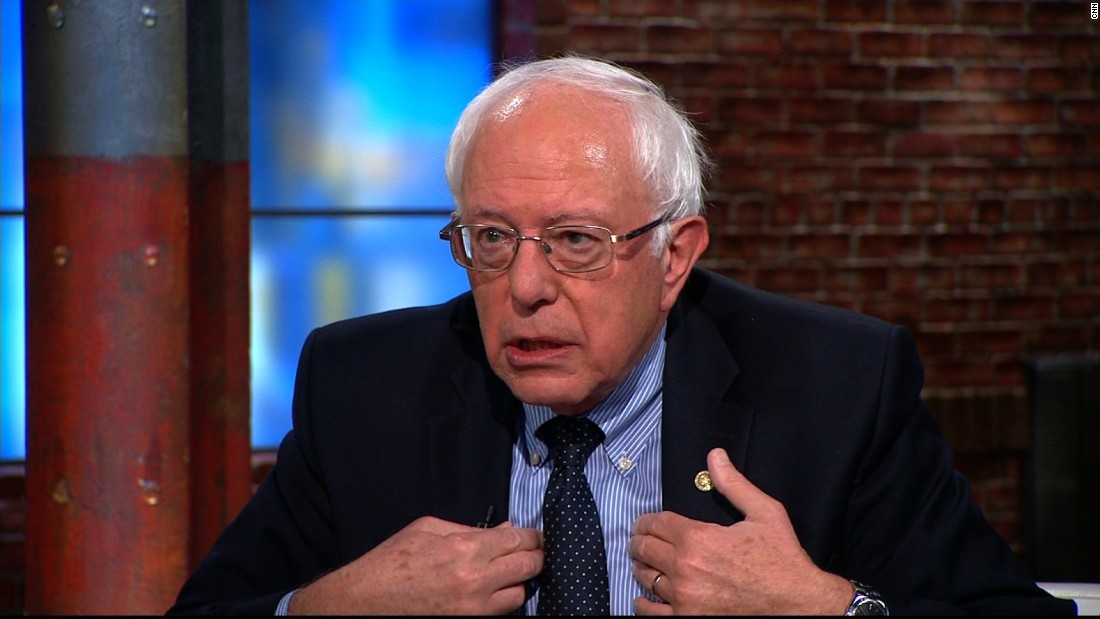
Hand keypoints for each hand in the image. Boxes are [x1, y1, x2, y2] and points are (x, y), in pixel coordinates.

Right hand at [289, 516, 541, 614]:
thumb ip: (467, 528)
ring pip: (519, 595)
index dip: (531, 535)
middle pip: (528, 566)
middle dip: (535, 556)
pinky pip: (500, 614)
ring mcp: (473, 609)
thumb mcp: (426, 529)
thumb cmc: (390, 563)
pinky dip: (500, 603)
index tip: (535, 535)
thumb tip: (501, 529)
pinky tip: (491, 593)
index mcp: (464, 549)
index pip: (517, 539)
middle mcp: (474, 581)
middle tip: (535, 552)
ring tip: (506, 575)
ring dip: (517, 583)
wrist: (363, 603)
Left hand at [630, 448, 852, 614]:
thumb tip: (715, 458)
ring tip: (643, 564)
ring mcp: (684, 597)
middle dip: (639, 541)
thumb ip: (734, 484)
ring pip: (645, 578)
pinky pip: (651, 612)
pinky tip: (645, 597)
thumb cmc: (783, 561)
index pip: (655, 524)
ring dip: (641, 568)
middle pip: (644, 549)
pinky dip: (644, 603)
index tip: (644, 523)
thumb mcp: (764, 513)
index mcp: (698, 538)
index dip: (646, 521)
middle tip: (639, 541)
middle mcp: (685, 568)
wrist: (798, 604)